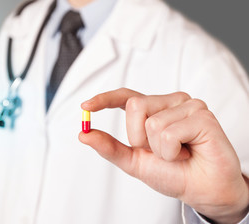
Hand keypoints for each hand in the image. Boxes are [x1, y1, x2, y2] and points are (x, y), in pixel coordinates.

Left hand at [79, 88, 248, 223]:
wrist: (201, 190)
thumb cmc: (173, 173)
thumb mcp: (134, 161)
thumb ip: (109, 147)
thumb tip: (83, 134)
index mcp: (153, 110)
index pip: (126, 96)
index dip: (105, 99)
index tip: (85, 106)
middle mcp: (169, 102)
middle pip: (134, 106)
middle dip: (139, 138)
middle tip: (161, 152)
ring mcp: (188, 105)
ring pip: (152, 122)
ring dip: (159, 149)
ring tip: (178, 153)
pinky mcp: (202, 115)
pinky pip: (169, 132)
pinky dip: (173, 151)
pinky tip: (188, 153)